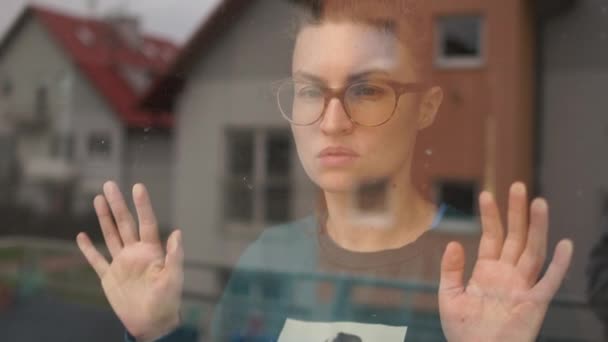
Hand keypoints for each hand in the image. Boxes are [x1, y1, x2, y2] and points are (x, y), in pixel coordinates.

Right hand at [76, 181, 183, 340]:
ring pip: (110, 235)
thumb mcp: (173, 278)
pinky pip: (96, 260)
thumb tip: (178, 233)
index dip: (143, 205)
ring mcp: (121, 263)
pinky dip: (88, 249)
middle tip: (109, 185)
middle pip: (124, 223)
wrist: (151, 322)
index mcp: (151, 251)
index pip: (147, 222)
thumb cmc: (167, 300)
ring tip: (98, 199)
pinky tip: (81, 236)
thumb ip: (174, 256)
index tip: (138, 187)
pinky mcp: (109, 277)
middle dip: (117, 204)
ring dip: (104, 218)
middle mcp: (135, 252)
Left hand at [438, 182, 572, 341]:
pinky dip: (559, 265)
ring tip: (539, 202)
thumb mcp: (449, 296)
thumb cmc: (463, 331)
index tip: (487, 194)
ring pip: (532, 251)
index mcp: (487, 271)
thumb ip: (451, 269)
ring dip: (536, 227)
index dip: (490, 216)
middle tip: (517, 186)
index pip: (491, 237)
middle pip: (514, 237)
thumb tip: (454, 242)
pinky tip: (566, 244)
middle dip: (516, 212)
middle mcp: (507, 274)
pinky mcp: (533, 304)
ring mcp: (521, 287)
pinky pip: (549, 282)